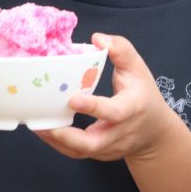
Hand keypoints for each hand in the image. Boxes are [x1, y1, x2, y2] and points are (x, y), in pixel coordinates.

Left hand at [35, 33, 181, 161]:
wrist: (155, 133)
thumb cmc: (143, 95)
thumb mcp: (138, 69)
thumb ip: (121, 50)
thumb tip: (97, 38)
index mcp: (132, 109)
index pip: (114, 112)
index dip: (94, 107)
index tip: (72, 99)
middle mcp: (120, 132)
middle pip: (94, 143)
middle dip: (67, 136)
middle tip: (43, 123)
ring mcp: (109, 147)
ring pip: (81, 151)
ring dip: (56, 141)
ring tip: (35, 124)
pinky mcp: (99, 154)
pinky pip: (76, 152)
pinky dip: (57, 144)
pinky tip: (42, 129)